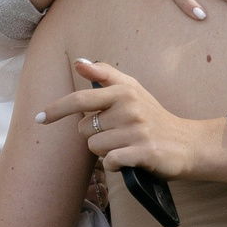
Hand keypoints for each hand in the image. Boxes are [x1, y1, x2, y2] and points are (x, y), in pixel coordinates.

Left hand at [38, 57, 226, 182]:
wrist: (188, 143)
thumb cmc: (153, 117)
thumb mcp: (132, 90)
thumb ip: (105, 74)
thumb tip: (78, 62)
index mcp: (124, 90)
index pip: (80, 99)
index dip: (56, 109)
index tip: (39, 119)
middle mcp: (129, 107)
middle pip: (84, 129)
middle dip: (95, 136)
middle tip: (119, 134)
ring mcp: (137, 130)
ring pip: (95, 148)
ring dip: (106, 151)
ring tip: (126, 145)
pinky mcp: (143, 152)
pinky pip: (109, 162)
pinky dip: (114, 164)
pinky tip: (129, 159)